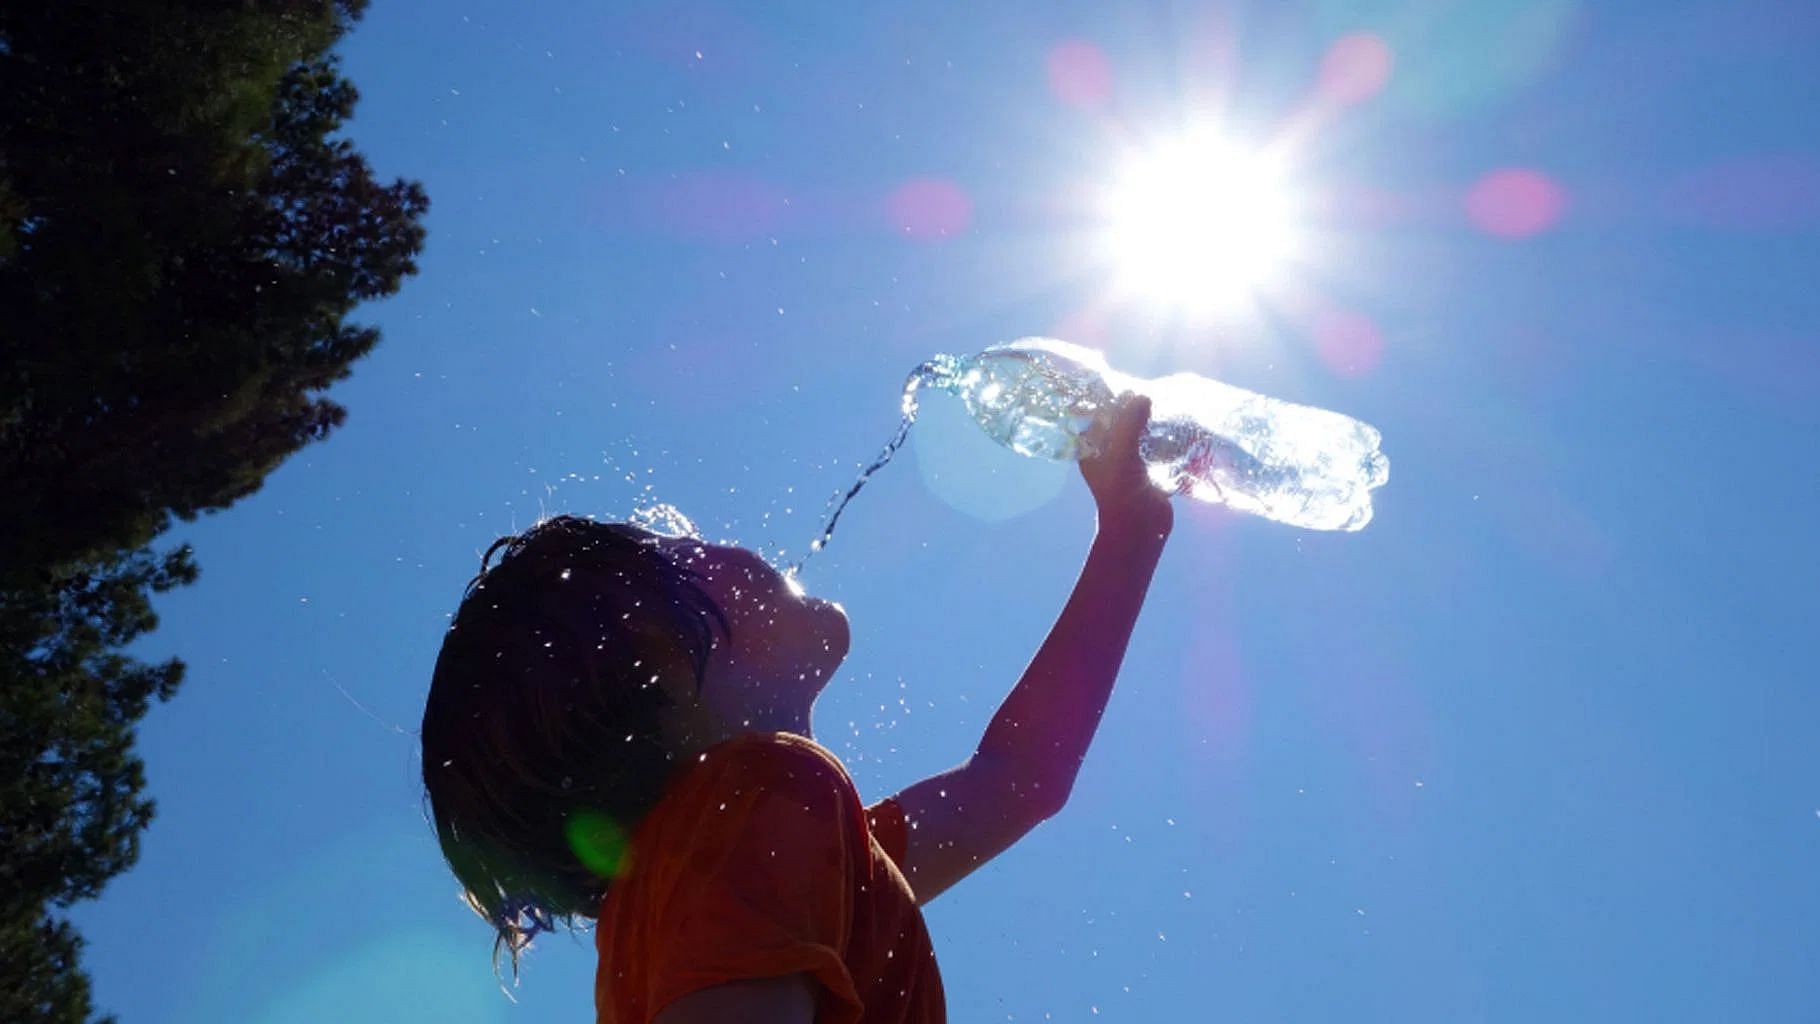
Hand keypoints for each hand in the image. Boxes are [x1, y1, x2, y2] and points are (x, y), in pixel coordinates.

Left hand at [1080, 393, 1173, 533]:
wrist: (1140, 529)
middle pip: (1119, 423)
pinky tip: (1176, 426)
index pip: (1096, 416)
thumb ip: (1129, 423)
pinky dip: (1163, 438)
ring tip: (1166, 405)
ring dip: (1150, 423)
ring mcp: (1129, 462)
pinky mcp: (1148, 471)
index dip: (1109, 400)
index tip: (1127, 384)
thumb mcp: (1121, 453)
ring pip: (1139, 434)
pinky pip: (1154, 448)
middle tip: (1151, 393)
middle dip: (1133, 409)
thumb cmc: (1122, 491)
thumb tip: (1142, 396)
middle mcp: (1108, 454)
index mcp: (1092, 449)